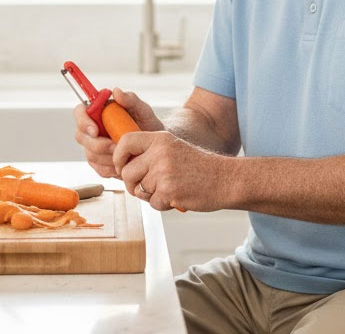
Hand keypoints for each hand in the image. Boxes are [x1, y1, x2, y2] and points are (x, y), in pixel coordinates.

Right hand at [73, 88, 164, 178]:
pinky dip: (111, 168)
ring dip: (107, 158)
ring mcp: (93, 146)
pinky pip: (98, 168)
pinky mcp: (99, 162)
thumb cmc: (147, 125)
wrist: (155, 147)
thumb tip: (116, 91)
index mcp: (98, 111)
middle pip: (81, 136)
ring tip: (125, 156)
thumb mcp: (143, 110)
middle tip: (116, 147)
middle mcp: (92, 128)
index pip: (79, 112)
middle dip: (97, 144)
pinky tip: (123, 165)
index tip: (95, 130)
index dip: (83, 121)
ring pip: (90, 155)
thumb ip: (131, 99)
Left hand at [112, 130, 227, 212]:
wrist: (226, 179)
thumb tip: (122, 165)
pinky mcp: (169, 191)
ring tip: (167, 190)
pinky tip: (176, 196)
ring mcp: (164, 172)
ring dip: (149, 195)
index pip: (126, 141)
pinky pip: (152, 204)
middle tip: (144, 187)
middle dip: (132, 184)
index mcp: (160, 139)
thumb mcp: (174, 148)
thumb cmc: (199, 167)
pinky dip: (162, 204)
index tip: (121, 166)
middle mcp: (160, 153)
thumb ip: (150, 153)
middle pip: (127, 172)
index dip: (118, 156)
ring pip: (138, 190)